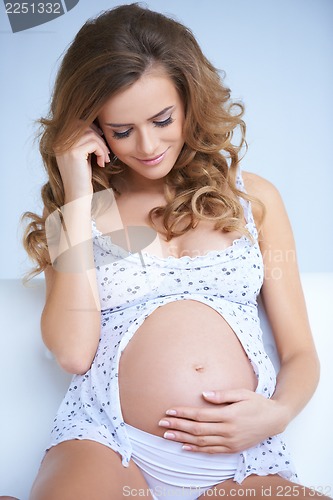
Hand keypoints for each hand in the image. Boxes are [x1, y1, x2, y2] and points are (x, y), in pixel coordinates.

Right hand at [55, 123, 110, 200]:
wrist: (78, 197)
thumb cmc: (82, 177)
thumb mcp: (81, 155)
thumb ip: (82, 140)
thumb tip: (94, 123)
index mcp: (58, 141)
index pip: (77, 122)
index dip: (92, 129)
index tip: (101, 143)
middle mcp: (59, 142)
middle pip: (84, 125)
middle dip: (98, 136)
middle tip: (105, 151)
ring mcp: (65, 147)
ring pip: (91, 134)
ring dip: (102, 146)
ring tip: (104, 158)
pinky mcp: (74, 153)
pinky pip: (94, 143)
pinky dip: (102, 152)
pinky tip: (102, 163)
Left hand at [158, 389, 287, 453]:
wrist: (275, 420)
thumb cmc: (257, 403)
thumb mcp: (242, 393)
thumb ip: (222, 395)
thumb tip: (203, 395)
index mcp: (229, 415)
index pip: (200, 415)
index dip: (183, 413)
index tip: (169, 411)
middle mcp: (228, 431)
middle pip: (197, 429)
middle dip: (177, 426)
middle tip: (161, 424)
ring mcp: (230, 442)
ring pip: (201, 442)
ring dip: (182, 439)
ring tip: (168, 436)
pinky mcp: (232, 449)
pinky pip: (211, 451)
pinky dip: (197, 449)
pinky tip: (185, 447)